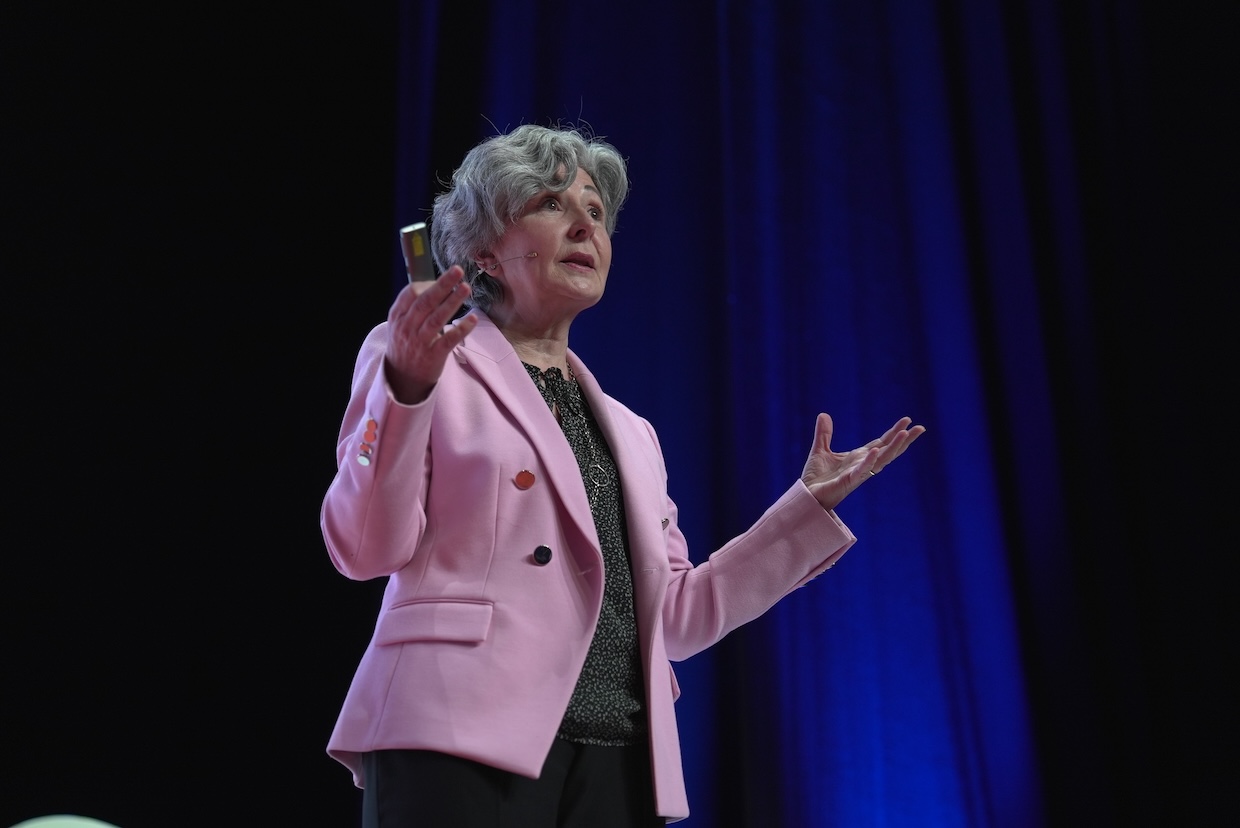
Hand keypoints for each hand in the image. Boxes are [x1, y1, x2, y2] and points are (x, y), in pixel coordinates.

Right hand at [384, 266, 477, 403]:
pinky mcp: (433, 356)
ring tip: (466, 288)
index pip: (410, 294)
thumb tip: (435, 283)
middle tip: (458, 271)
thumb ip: (412, 305)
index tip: (441, 277)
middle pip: (425, 302)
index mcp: (397, 317)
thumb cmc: (404, 343)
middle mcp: (407, 328)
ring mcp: (420, 342)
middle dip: (442, 285)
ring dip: (452, 302)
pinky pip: (448, 340)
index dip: (427, 283)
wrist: (401, 378)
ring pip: (437, 319)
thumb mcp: (399, 324)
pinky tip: (472, 318)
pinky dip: (460, 329)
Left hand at [801, 414, 924, 510]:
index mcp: (858, 457)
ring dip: (893, 448)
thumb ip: (824, 434)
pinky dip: (868, 461)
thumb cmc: (815, 478)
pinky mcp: (848, 482)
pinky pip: (861, 471)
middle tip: (921, 428)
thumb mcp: (820, 450)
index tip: (907, 421)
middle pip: (888, 451)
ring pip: (881, 460)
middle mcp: (862, 465)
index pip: (881, 443)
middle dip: (903, 440)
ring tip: (905, 434)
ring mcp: (857, 474)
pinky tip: (875, 451)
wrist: (806, 496)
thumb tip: (824, 414)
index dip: (894, 432)